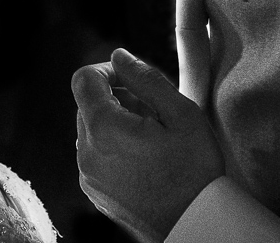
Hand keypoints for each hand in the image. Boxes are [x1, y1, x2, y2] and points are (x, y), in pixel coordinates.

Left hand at [72, 48, 224, 242]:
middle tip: (155, 114)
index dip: (107, 70)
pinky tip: (146, 161)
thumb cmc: (195, 169)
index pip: (83, 79)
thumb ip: (145, 78)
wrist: (195, 225)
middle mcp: (86, 152)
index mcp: (104, 128)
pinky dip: (114, 148)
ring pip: (92, 130)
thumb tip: (119, 55)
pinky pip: (95, 156)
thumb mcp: (182, 114)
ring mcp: (88, 176)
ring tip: (153, 139)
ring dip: (116, 124)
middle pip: (88, 105)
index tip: (133, 80)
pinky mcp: (94, 192)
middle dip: (116, 98)